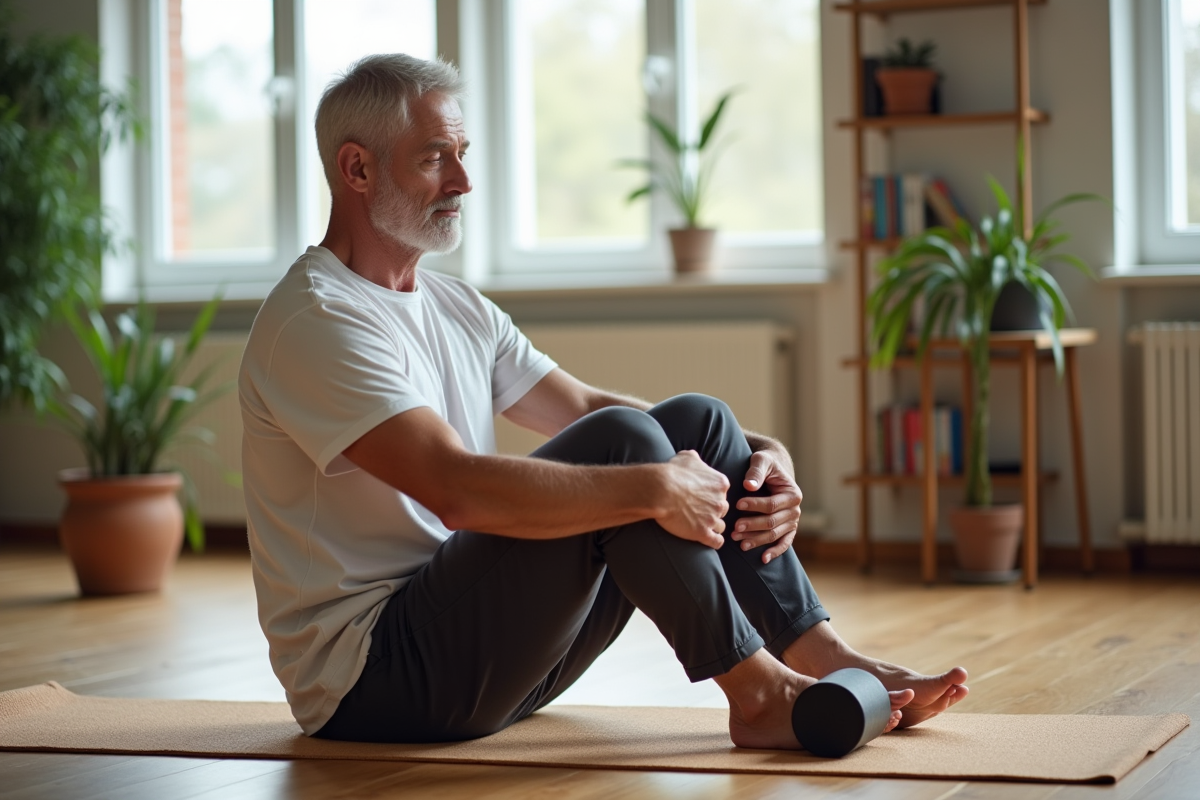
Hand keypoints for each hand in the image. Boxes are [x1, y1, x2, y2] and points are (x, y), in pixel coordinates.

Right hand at [655, 450, 729, 548]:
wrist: (661, 489)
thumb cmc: (672, 472)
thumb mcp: (687, 457)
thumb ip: (697, 459)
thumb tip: (695, 458)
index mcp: (720, 483)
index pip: (722, 492)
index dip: (711, 496)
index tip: (701, 498)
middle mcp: (720, 501)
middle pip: (722, 509)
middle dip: (712, 511)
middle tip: (698, 511)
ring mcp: (713, 518)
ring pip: (720, 526)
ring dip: (712, 526)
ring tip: (700, 526)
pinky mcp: (703, 532)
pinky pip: (716, 541)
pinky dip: (713, 541)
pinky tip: (706, 539)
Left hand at [731, 447, 802, 563]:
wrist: (773, 471)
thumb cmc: (766, 465)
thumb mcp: (761, 461)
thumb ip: (756, 472)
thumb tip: (749, 486)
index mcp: (792, 494)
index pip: (771, 504)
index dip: (754, 505)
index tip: (737, 505)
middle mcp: (795, 510)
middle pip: (772, 522)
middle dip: (752, 526)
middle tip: (734, 529)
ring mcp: (792, 522)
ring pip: (774, 534)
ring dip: (757, 540)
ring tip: (739, 542)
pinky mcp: (788, 530)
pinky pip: (784, 543)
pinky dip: (775, 551)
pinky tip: (763, 559)